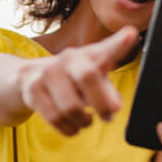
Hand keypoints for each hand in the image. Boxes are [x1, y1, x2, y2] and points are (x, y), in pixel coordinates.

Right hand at [17, 26, 138, 134]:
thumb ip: (108, 92)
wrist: (30, 78)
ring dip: (83, 121)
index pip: (107, 49)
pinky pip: (55, 117)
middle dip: (102, 103)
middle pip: (88, 76)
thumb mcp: (95, 80)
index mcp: (90, 54)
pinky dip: (68, 128)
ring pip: (71, 107)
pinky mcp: (32, 89)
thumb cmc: (74, 79)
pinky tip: (73, 126)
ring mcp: (47, 72)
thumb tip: (114, 107)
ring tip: (87, 121)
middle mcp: (68, 58)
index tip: (131, 34)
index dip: (119, 43)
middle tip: (109, 116)